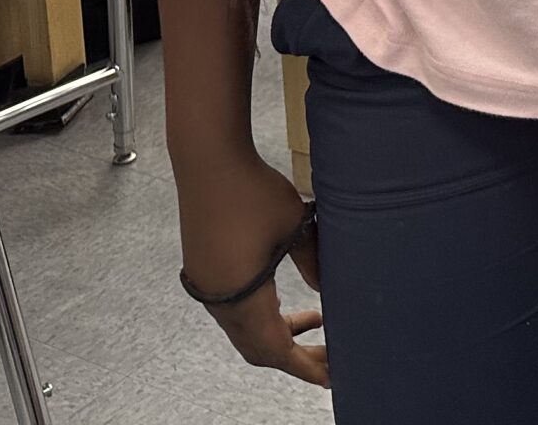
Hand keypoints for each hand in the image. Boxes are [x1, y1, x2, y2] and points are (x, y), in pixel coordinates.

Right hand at [176, 152, 325, 385]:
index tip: (330, 377)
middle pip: (258, 349)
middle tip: (330, 355)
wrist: (208, 160)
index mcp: (242, 297)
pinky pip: (237, 311)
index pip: (276, 349)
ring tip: (318, 325)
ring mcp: (209, 287)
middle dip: (295, 357)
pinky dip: (264, 316)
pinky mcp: (206, 271)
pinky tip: (287, 301)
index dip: (304, 367)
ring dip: (280, 334)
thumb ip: (313, 261)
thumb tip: (328, 290)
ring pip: (246, 331)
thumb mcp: (295, 226)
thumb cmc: (252, 191)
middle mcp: (220, 301)